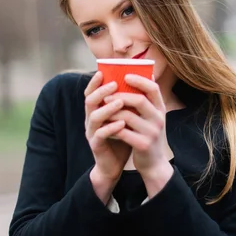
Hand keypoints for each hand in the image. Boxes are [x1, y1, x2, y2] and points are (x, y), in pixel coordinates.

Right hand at [84, 72, 131, 196]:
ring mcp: (92, 132)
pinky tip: (122, 124)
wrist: (115, 164)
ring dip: (107, 108)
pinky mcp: (96, 145)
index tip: (102, 71)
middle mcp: (91, 120)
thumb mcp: (125, 117)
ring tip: (120, 102)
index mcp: (96, 111)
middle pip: (90, 101)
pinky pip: (101, 135)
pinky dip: (111, 128)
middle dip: (102, 91)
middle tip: (115, 84)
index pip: (91, 92)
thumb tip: (145, 81)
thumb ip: (129, 102)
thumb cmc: (122, 137)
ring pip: (94, 117)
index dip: (94, 82)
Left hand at [104, 74, 173, 193]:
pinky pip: (123, 132)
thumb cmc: (148, 135)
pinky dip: (112, 127)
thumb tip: (135, 77)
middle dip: (121, 95)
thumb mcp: (152, 117)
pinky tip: (105, 125)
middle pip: (140, 100)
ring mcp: (152, 133)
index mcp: (161, 109)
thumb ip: (145, 101)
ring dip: (113, 111)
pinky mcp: (143, 145)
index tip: (125, 76)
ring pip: (128, 116)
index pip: (153, 88)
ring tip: (103, 109)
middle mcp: (159, 119)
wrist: (154, 163)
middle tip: (107, 95)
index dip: (139, 80)